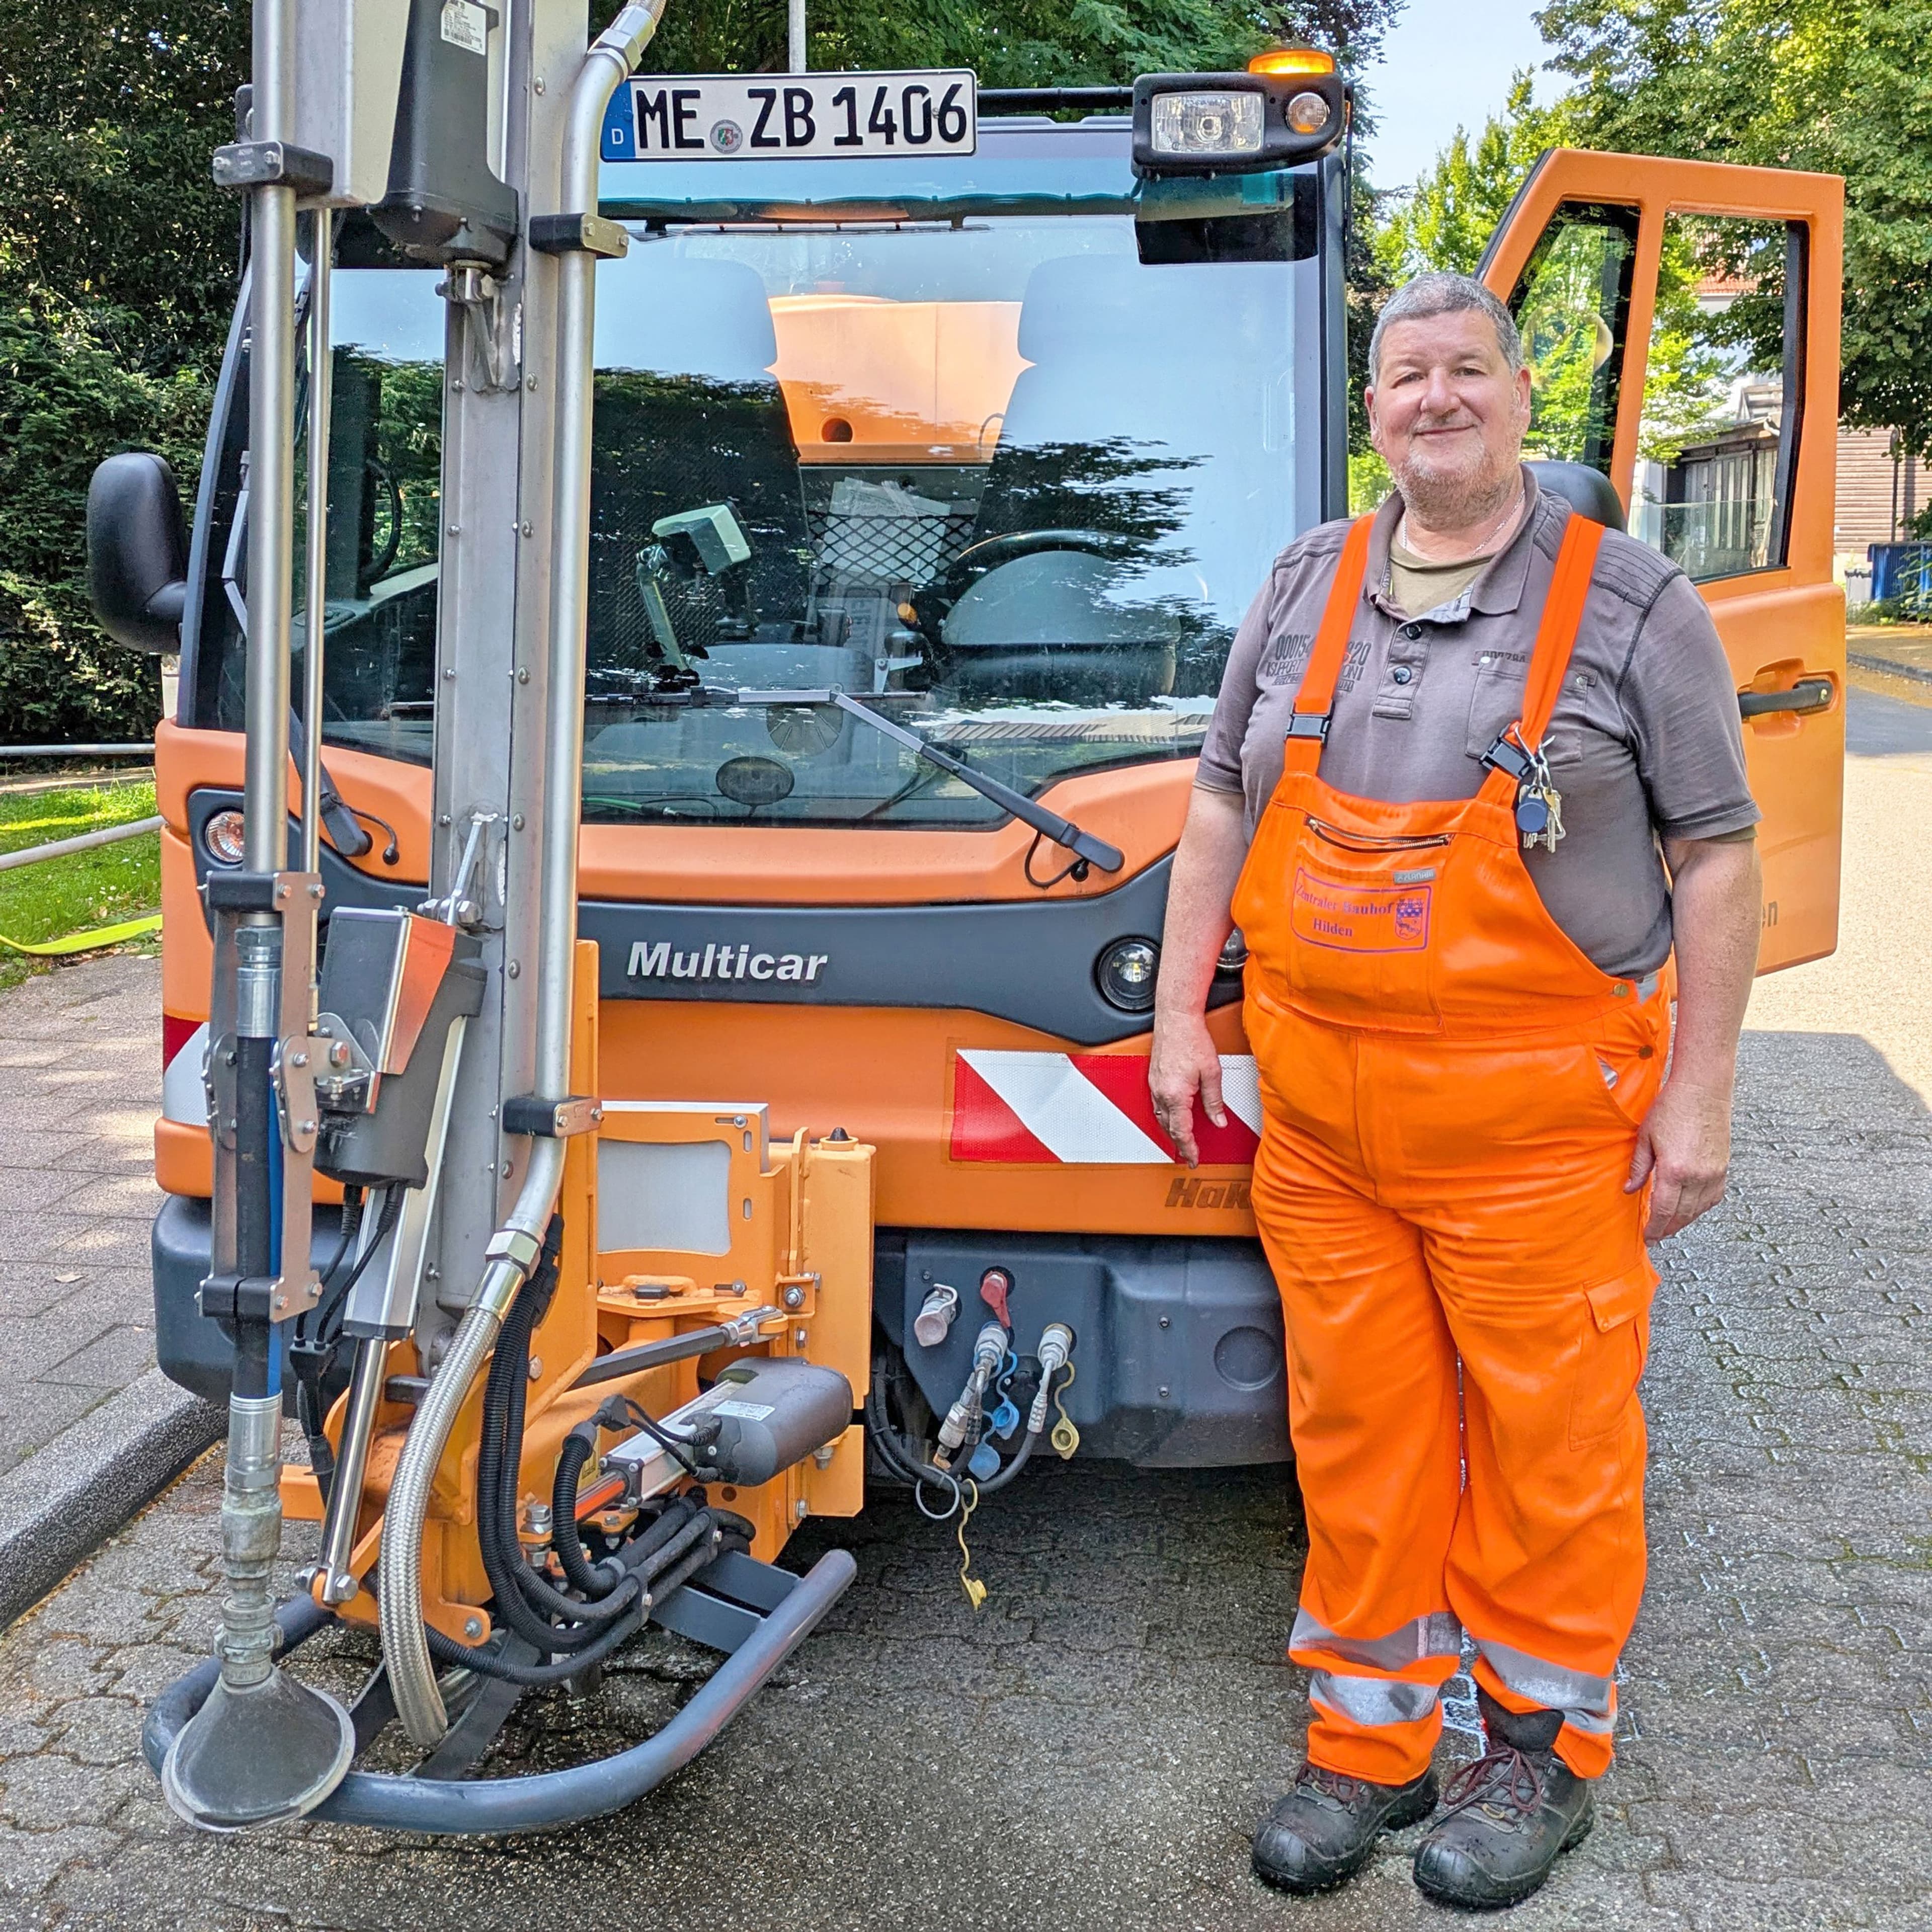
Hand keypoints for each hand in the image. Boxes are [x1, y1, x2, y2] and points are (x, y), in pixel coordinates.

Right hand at [1149, 1011, 1225, 1167]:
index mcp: (1176, 1095)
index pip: (1182, 1132)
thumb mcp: (1212, 1073)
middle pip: (1169, 1128)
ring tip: (1182, 1140)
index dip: (1189, 1148)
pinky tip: (1173, 1117)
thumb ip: (1214, 1101)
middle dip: (1179, 1144)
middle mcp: (1161, 1093)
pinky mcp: (1153, 1079)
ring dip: (1171, 1131)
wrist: (1176, 1018)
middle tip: (1189, 1154)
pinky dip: (1165, 1117)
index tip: (1194, 1158)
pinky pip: (1157, 1105)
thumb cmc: (1192, 1039)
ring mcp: (1155, 1086)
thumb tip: (1218, 1121)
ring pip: (1160, 1118)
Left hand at [1626, 1077, 1732, 1239]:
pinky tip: (1691, 1209)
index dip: (1655, 1227)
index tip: (1648, 1237)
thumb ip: (1638, 1168)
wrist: (1702, 1090)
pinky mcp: (1724, 1167)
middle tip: (1656, 1236)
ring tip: (1670, 1226)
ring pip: (1699, 1209)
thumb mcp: (1645, 1138)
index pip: (1664, 1210)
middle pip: (1683, 1214)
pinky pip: (1713, 1197)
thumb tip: (1629, 1190)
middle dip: (1668, 1228)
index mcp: (1675, 1170)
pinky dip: (1701, 1207)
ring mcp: (1714, 1173)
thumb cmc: (1671, 1107)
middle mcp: (1698, 1176)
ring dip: (1684, 1221)